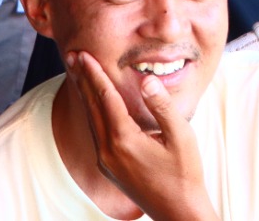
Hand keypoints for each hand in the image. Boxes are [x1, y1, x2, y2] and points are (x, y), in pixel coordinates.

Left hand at [64, 51, 218, 220]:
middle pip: (92, 107)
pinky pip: (96, 133)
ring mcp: (106, 161)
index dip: (95, 73)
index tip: (85, 54)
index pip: (105, 98)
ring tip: (80, 74)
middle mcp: (108, 151)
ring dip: (86, 95)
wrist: (178, 213)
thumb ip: (162, 106)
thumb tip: (147, 80)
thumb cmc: (184, 174)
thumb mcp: (181, 137)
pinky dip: (93, 112)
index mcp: (124, 140)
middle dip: (83, 79)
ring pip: (91, 120)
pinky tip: (95, 104)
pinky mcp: (109, 167)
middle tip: (73, 55)